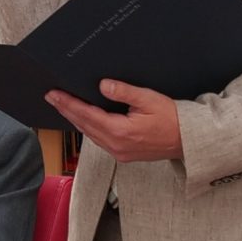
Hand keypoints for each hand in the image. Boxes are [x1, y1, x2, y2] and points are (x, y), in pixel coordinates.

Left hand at [46, 79, 182, 162]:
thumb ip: (124, 92)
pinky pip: (99, 140)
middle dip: (66, 110)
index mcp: (120, 132)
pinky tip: (84, 119)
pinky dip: (88, 127)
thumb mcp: (149, 99)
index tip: (53, 94)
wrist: (190, 141)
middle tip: (51, 97)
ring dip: (75, 119)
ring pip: (90, 134)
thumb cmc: (174, 119)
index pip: (86, 115)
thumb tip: (102, 85)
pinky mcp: (124, 155)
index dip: (68, 103)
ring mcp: (119, 153)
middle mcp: (116, 146)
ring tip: (63, 105)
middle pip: (84, 125)